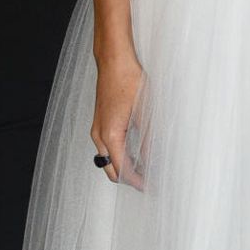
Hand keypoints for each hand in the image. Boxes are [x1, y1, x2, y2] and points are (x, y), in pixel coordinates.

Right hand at [91, 55, 147, 189]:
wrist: (114, 62)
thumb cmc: (130, 82)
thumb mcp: (146, 114)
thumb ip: (148, 140)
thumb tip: (152, 161)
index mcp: (110, 135)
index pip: (123, 170)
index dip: (138, 182)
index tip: (152, 187)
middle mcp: (99, 135)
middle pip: (111, 170)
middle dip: (130, 179)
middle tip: (150, 182)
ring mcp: (97, 129)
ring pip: (108, 160)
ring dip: (124, 168)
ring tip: (146, 169)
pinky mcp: (99, 123)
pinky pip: (107, 149)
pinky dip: (120, 156)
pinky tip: (136, 153)